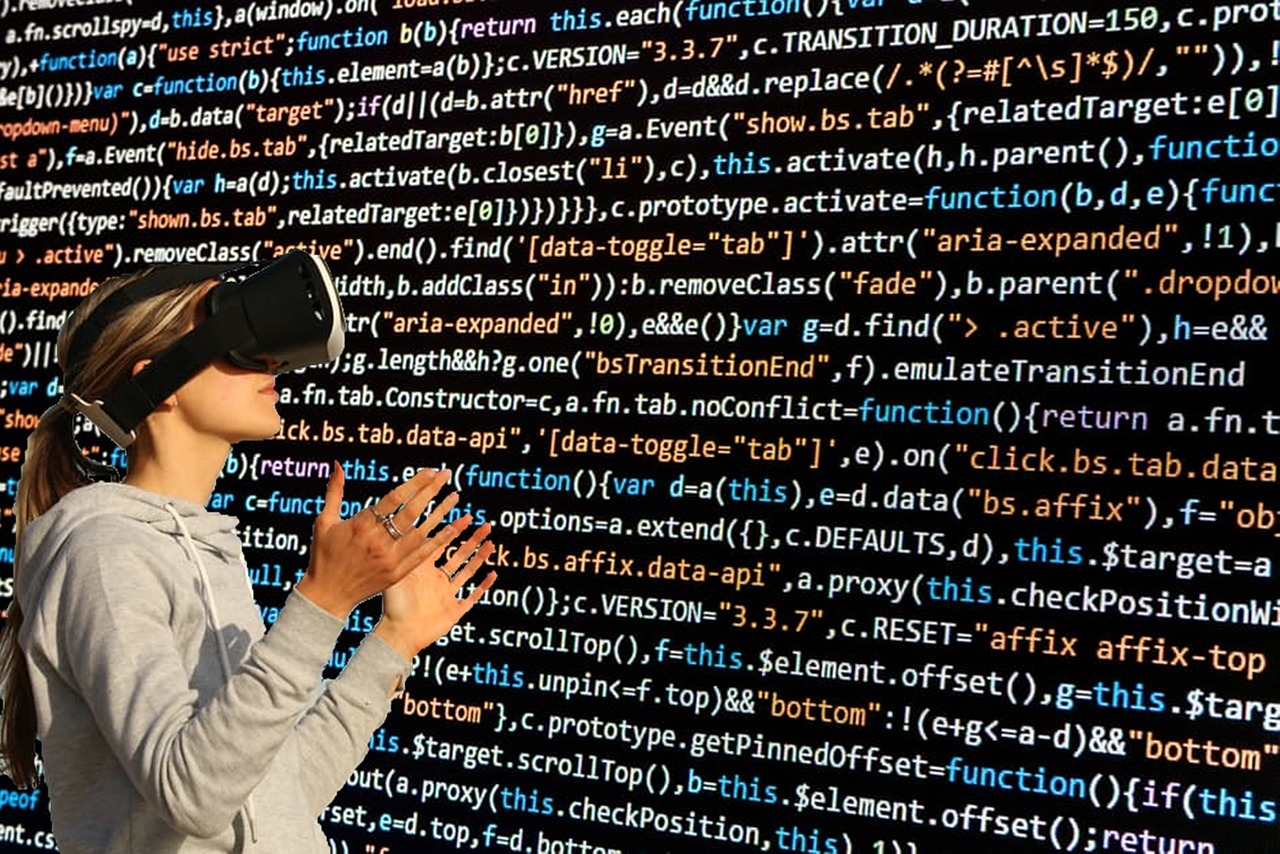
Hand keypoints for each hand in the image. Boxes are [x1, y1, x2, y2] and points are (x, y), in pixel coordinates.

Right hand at [296, 464, 461, 617]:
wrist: (327, 595)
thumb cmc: (323, 555)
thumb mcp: (324, 521)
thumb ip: (334, 492)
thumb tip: (338, 465)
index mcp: (361, 525)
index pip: (394, 499)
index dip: (414, 483)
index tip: (430, 471)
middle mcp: (378, 542)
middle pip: (411, 512)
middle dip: (431, 491)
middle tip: (445, 474)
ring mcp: (389, 559)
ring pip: (421, 532)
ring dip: (440, 513)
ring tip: (455, 496)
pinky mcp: (397, 574)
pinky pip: (423, 555)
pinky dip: (438, 541)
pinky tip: (452, 528)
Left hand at [374, 519, 495, 658]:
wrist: (398, 635)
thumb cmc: (393, 606)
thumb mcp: (399, 574)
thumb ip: (406, 553)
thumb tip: (409, 527)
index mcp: (423, 570)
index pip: (442, 544)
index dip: (455, 530)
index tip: (467, 516)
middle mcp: (436, 580)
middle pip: (459, 555)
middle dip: (473, 540)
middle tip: (486, 526)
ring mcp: (446, 595)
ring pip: (468, 572)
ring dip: (480, 558)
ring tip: (491, 543)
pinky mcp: (454, 611)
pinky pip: (472, 597)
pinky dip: (483, 586)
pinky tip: (493, 575)